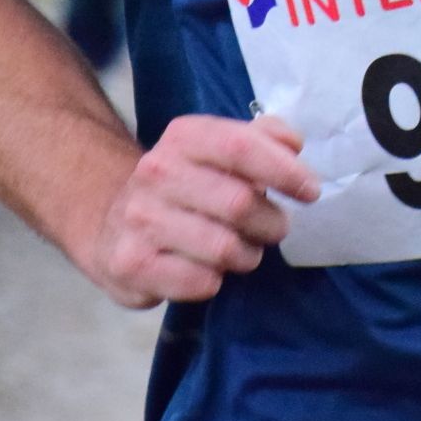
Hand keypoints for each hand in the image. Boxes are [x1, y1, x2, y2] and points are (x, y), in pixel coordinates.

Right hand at [83, 114, 319, 308]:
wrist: (110, 222)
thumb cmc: (185, 185)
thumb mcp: (217, 150)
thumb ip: (259, 139)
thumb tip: (292, 144)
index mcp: (182, 137)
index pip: (239, 147)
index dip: (283, 170)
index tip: (310, 190)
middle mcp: (156, 172)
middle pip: (239, 203)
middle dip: (271, 223)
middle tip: (274, 228)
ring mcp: (139, 219)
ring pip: (224, 248)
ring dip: (247, 255)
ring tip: (243, 250)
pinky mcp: (131, 264)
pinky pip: (200, 282)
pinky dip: (216, 282)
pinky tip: (208, 270)